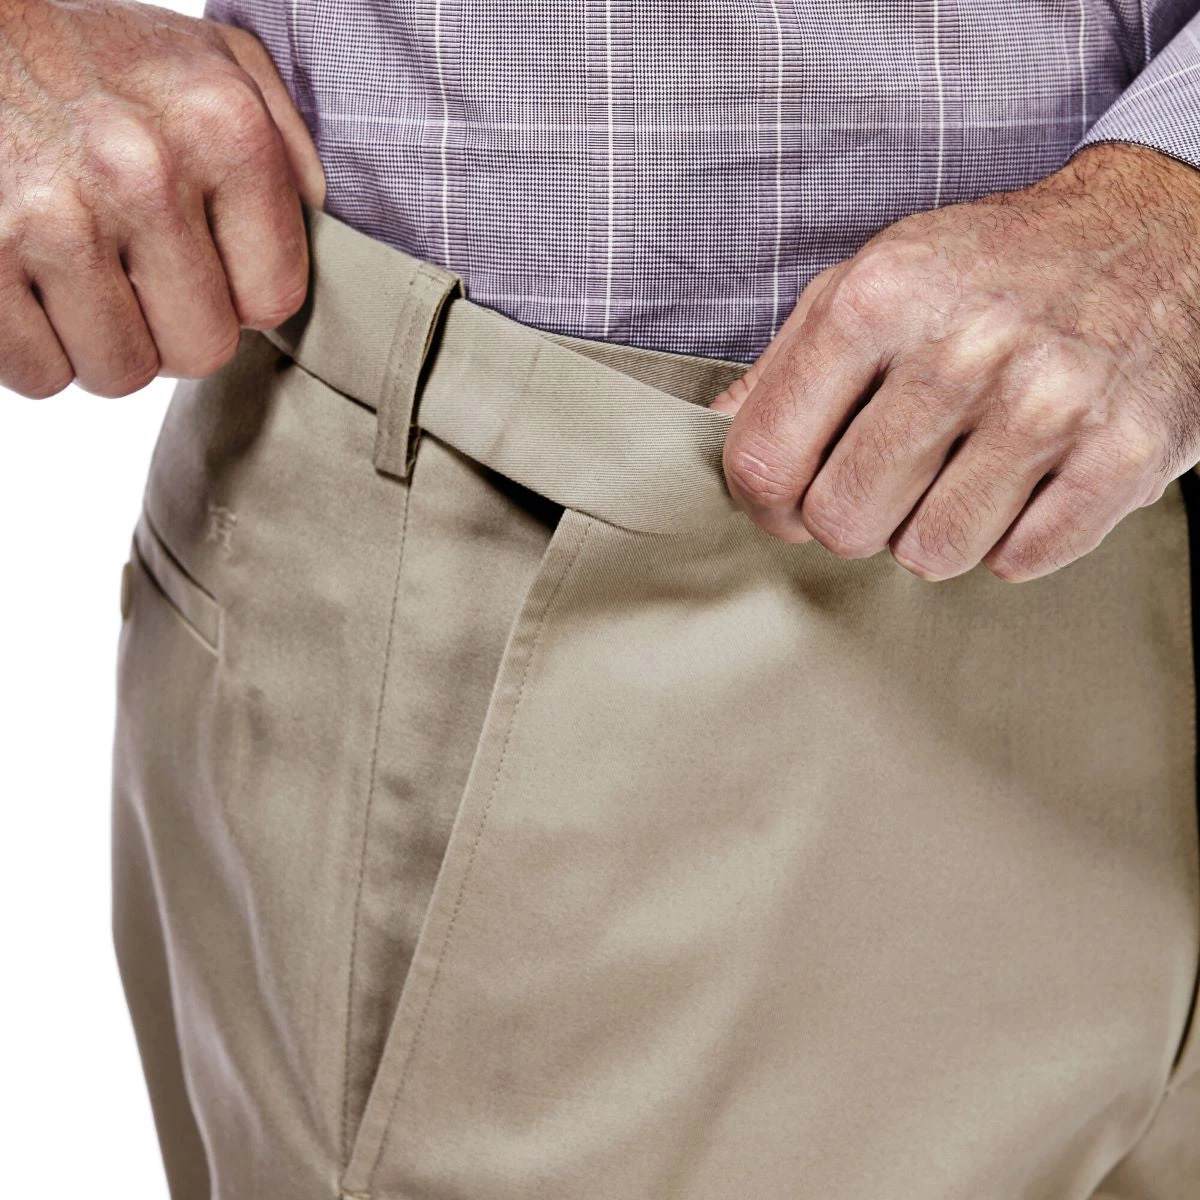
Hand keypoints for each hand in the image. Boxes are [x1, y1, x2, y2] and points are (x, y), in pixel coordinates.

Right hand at [0, 0, 323, 397]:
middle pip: (200, 352)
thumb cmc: (89, 62)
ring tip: (79, 277)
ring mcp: (52, 217)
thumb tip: (315, 226)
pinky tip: (28, 286)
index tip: (204, 264)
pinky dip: (34, 349)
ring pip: (120, 373)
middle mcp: (143, 171)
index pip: (272, 300)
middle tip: (134, 277)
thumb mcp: (208, 64)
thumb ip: (284, 145)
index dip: (237, 297)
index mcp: (222, 128)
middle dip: (171, 330)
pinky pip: (38, 372)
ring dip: (103, 343)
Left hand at [711, 143, 1199, 581]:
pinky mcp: (1124, 453)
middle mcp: (963, 347)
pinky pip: (1019, 561)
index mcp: (878, 300)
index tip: (786, 500)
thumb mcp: (873, 279)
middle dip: (855, 516)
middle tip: (890, 477)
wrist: (1160, 229)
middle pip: (842, 523)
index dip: (765, 503)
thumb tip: (719, 433)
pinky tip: (1025, 479)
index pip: (766, 461)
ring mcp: (1049, 402)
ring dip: (934, 529)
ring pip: (929, 554)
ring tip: (963, 470)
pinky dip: (1013, 537)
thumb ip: (786, 364)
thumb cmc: (996, 267)